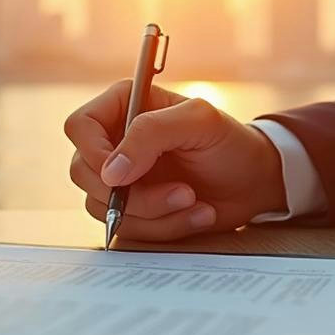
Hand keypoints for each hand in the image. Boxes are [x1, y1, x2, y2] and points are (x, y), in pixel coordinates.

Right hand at [63, 80, 285, 241]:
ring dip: (153, 213)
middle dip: (132, 194)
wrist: (254, 181)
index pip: (79, 127)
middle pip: (83, 173)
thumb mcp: (199, 122)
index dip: (93, 154)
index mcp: (124, 106)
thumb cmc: (230, 142)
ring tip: (194, 201)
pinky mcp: (132, 208)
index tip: (122, 175)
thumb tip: (111, 171)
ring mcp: (120, 177)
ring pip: (102, 206)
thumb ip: (151, 134)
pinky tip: (195, 214)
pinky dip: (162, 228)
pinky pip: (125, 227)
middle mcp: (114, 141)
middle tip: (181, 193)